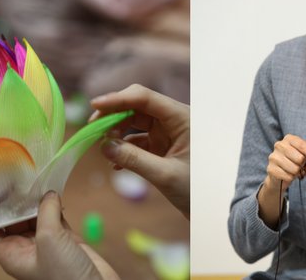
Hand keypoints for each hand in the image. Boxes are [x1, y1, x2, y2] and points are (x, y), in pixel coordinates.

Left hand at [0, 192, 119, 279]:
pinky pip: (55, 217)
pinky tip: (55, 191)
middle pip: (13, 220)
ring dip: (37, 200)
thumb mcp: (49, 239)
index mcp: (11, 254)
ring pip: (35, 216)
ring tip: (36, 180)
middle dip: (15, 201)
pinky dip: (55, 205)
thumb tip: (49, 193)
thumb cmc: (65, 274)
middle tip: (17, 178)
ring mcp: (46, 243)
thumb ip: (46, 212)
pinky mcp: (66, 239)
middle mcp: (26, 248)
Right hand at [90, 84, 189, 219]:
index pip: (145, 98)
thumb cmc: (199, 190)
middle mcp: (174, 119)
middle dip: (113, 116)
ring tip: (103, 148)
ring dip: (117, 133)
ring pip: (136, 123)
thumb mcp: (165, 175)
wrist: (213, 208)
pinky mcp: (164, 146)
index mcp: (182, 117)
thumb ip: (134, 160)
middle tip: (92, 129)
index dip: (118, 99)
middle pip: (137, 107)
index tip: (95, 105)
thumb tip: (104, 146)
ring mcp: (169, 132)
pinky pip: (139, 140)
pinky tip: (115, 163)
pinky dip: (125, 148)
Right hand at [258, 135, 305, 227]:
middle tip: (302, 167)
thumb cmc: (293, 163)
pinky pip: (288, 176)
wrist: (278, 175)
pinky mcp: (270, 168)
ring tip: (294, 171)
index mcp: (289, 139)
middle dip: (304, 166)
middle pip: (300, 158)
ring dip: (297, 173)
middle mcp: (279, 145)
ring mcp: (273, 157)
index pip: (303, 145)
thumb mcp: (305, 159)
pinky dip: (291, 178)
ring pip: (294, 169)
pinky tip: (287, 175)